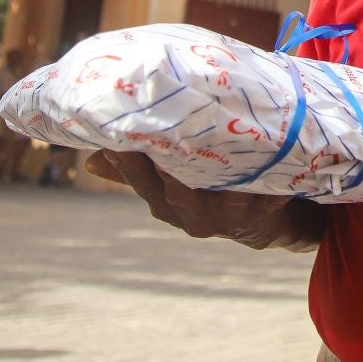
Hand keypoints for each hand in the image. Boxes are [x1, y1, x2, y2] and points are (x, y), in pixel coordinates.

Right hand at [85, 150, 323, 251]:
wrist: (257, 224)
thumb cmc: (204, 195)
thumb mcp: (167, 187)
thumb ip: (135, 171)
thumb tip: (90, 159)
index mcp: (166, 204)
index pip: (141, 183)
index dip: (129, 163)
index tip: (118, 137)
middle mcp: (193, 215)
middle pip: (177, 191)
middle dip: (169, 169)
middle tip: (163, 140)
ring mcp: (229, 216)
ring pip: (224, 194)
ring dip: (222, 175)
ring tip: (220, 148)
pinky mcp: (263, 212)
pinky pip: (267, 197)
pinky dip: (269, 183)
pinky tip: (272, 158)